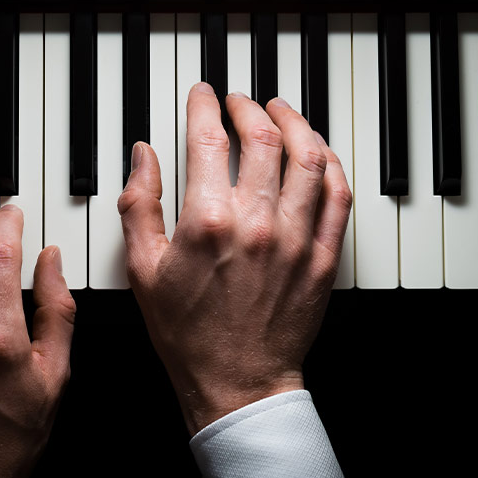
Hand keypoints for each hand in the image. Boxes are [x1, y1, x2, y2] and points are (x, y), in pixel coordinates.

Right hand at [118, 83, 352, 434]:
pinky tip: (317, 154)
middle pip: (265, 138)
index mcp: (209, 223)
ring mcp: (297, 239)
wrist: (236, 381)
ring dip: (296, 124)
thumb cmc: (188, 333)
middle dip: (250, 107)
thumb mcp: (143, 269)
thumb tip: (143, 155)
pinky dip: (329, 164)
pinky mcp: (324, 257)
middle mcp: (257, 224)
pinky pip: (338, 196)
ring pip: (309, 158)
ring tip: (281, 112)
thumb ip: (139, 204)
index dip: (205, 106)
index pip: (209, 140)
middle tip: (240, 102)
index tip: (203, 96)